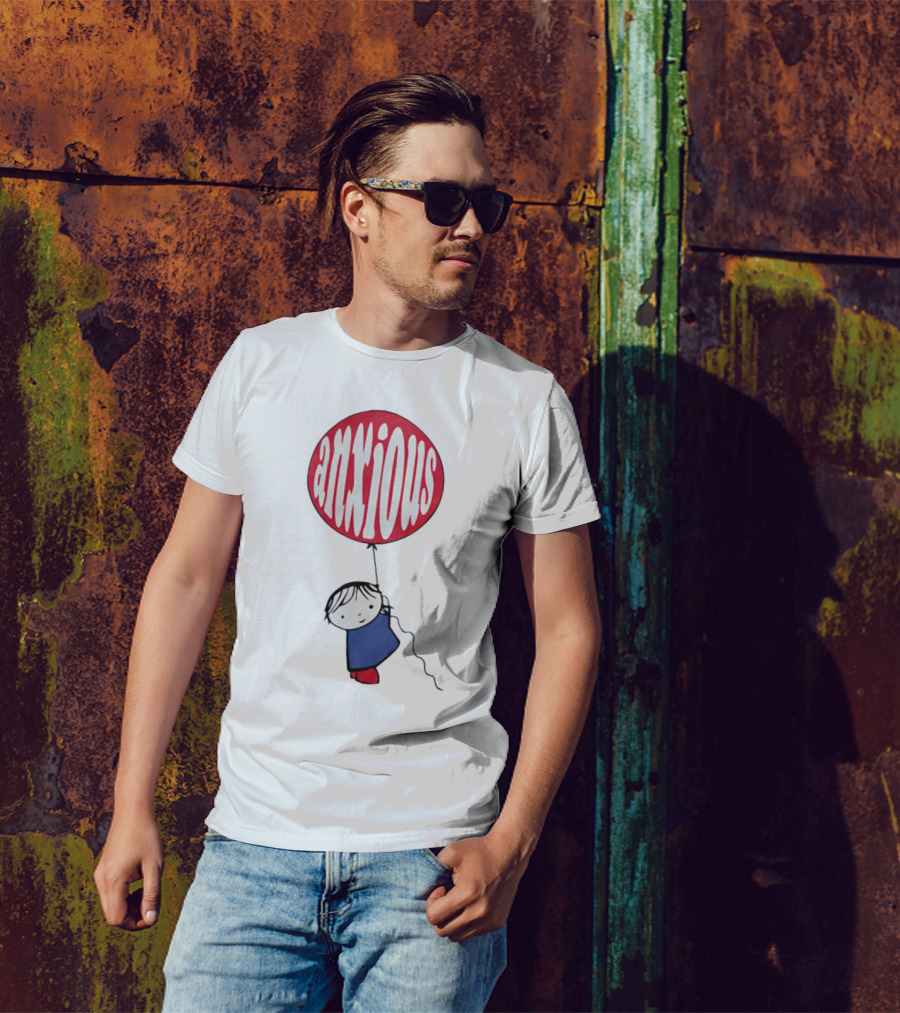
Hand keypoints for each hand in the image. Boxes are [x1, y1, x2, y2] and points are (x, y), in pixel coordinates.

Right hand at [93, 811, 163, 930]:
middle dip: (132, 916)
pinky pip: (110, 894)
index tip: (152, 912)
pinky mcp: (102, 871)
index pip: (117, 919)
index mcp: (113, 881)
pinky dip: (123, 896)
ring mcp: (99, 876)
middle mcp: (101, 881)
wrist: (132, 812)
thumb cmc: (146, 837)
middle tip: (151, 901)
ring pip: (111, 905)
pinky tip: (138, 883)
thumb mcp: (154, 867)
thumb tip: (150, 919)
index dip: (136, 923)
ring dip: (128, 906)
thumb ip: (152, 895)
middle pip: (112, 916)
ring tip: (146, 890)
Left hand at [425, 830, 531, 942]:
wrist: (509, 854)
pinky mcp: (497, 923)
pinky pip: (472, 933)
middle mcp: (480, 912)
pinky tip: (471, 905)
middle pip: (443, 931)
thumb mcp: (452, 852)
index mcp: (467, 894)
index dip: (432, 902)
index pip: (434, 917)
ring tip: (458, 901)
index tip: (441, 888)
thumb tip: (425, 887)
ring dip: (452, 921)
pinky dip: (466, 923)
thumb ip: (434, 868)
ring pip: (457, 936)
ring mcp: (490, 920)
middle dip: (439, 914)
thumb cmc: (479, 851)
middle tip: (447, 896)